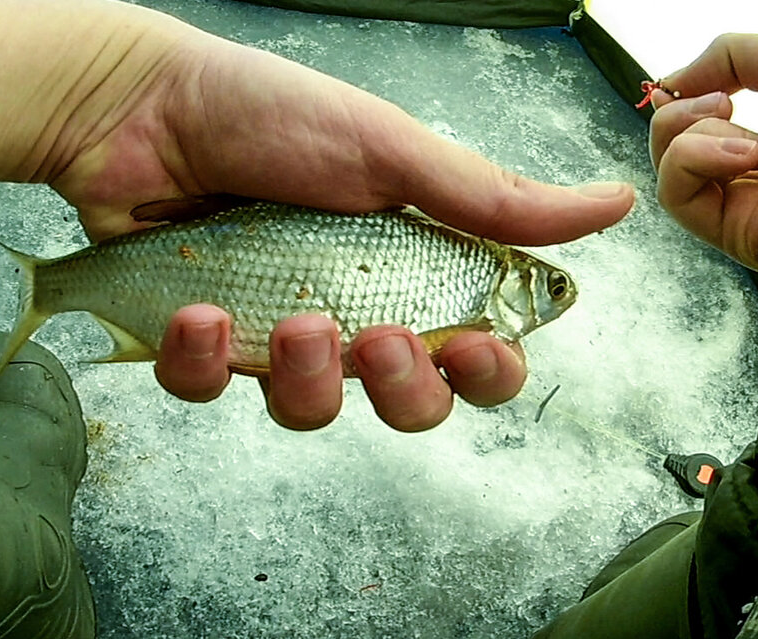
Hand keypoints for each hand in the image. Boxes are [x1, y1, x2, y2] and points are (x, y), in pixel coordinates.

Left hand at [49, 30, 634, 430]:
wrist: (141, 106)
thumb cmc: (271, 114)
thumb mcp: (393, 152)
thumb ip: (494, 199)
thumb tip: (616, 205)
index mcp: (412, 268)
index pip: (479, 352)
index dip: (490, 373)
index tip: (474, 350)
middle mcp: (354, 309)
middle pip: (410, 406)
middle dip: (403, 390)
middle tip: (378, 341)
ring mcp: (277, 332)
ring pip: (313, 414)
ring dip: (304, 378)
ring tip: (282, 317)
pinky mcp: (205, 345)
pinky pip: (215, 393)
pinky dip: (206, 362)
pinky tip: (197, 311)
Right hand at [648, 33, 757, 268]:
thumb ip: (732, 59)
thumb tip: (672, 81)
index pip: (706, 129)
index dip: (683, 104)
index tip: (676, 88)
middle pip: (678, 147)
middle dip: (683, 114)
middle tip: (722, 104)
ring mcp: (743, 208)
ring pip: (672, 168)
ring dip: (697, 137)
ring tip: (752, 141)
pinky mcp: (730, 231)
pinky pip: (675, 193)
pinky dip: (694, 160)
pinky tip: (743, 156)